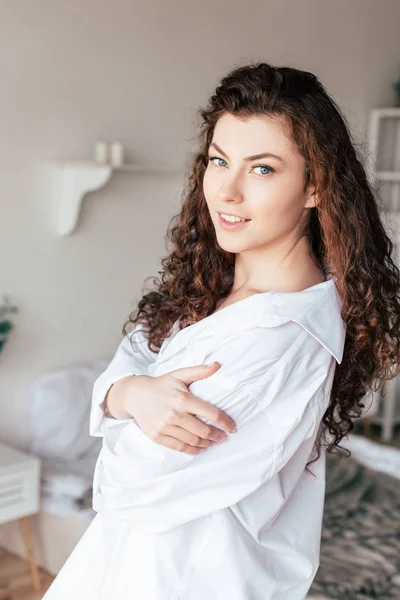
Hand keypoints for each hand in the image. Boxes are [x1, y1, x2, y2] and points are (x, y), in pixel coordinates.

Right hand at [108, 362, 236, 453]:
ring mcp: (165, 427)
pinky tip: (200, 448)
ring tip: (214, 442)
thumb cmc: (161, 384)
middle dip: (217, 436)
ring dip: (207, 444)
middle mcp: (174, 414)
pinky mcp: (158, 437)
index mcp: (182, 399)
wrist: (135, 395)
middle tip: (225, 437)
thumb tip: (218, 364)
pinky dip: (193, 450)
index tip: (233, 427)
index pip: (211, 413)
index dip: (225, 422)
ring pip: (192, 441)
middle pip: (203, 431)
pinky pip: (179, 448)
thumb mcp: (179, 374)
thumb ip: (199, 371)